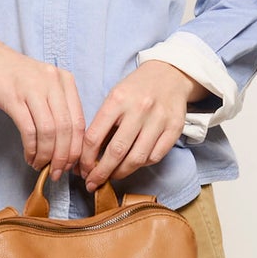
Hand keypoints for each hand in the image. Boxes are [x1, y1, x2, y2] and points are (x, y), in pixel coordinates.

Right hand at [0, 36, 88, 180]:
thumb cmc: (17, 76)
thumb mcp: (45, 85)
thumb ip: (59, 108)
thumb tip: (68, 145)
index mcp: (65, 81)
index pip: (79, 121)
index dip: (77, 148)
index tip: (71, 165)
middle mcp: (53, 83)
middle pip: (66, 129)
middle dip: (63, 157)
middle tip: (58, 172)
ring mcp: (33, 89)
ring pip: (49, 132)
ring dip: (46, 155)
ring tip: (41, 166)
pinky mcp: (13, 97)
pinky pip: (28, 130)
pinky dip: (31, 148)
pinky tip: (29, 156)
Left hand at [79, 60, 196, 192]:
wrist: (169, 74)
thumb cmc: (136, 89)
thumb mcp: (114, 97)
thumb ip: (102, 123)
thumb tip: (87, 157)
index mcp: (118, 99)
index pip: (94, 137)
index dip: (85, 159)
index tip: (81, 170)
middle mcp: (139, 109)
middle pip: (116, 152)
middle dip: (101, 173)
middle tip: (92, 183)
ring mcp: (159, 119)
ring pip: (137, 158)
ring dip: (121, 173)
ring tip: (112, 177)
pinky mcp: (175, 128)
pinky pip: (155, 156)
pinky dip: (141, 165)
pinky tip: (132, 165)